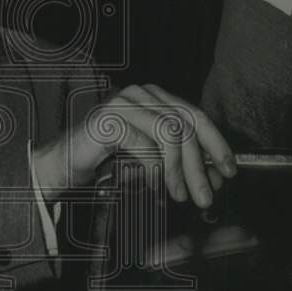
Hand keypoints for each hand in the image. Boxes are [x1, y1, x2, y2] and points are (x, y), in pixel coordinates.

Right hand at [33, 84, 236, 207]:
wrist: (62, 166)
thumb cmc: (106, 162)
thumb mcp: (150, 158)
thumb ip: (179, 159)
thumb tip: (214, 175)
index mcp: (154, 97)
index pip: (196, 116)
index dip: (216, 144)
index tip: (229, 171)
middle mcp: (141, 94)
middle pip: (185, 125)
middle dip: (201, 164)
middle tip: (206, 196)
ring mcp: (124, 104)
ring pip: (170, 133)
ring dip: (180, 170)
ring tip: (180, 195)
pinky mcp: (109, 120)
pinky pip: (145, 145)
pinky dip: (155, 170)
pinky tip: (154, 188)